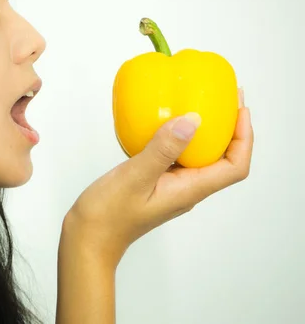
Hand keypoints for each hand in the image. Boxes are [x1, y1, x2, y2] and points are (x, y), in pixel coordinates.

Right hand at [66, 90, 252, 264]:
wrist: (90, 237)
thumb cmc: (110, 214)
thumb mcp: (135, 177)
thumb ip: (162, 149)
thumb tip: (193, 121)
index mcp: (189, 190)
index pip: (234, 167)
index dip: (244, 138)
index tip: (239, 110)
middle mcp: (187, 189)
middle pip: (223, 160)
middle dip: (230, 130)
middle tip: (224, 99)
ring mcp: (172, 187)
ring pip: (200, 158)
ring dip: (206, 133)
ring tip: (199, 106)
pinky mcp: (156, 182)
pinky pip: (176, 156)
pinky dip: (178, 138)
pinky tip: (163, 123)